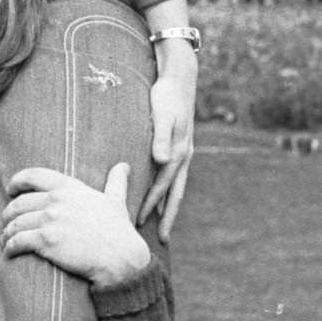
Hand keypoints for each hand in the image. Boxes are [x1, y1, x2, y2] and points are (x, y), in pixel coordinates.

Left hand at [1, 163, 151, 290]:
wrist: (121, 258)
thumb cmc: (119, 232)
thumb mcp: (117, 201)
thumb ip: (116, 182)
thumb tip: (124, 166)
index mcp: (70, 188)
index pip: (35, 176)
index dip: (17, 181)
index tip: (10, 188)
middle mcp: (57, 200)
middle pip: (19, 203)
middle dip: (9, 213)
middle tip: (7, 222)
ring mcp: (50, 220)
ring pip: (15, 223)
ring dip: (7, 233)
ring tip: (6, 239)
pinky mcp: (45, 240)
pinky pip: (17, 241)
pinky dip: (9, 247)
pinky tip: (9, 252)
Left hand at [142, 44, 196, 237]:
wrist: (180, 79)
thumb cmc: (166, 96)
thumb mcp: (163, 116)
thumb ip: (161, 138)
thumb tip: (162, 161)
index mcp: (177, 153)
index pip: (161, 186)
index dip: (150, 205)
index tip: (138, 223)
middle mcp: (182, 157)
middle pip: (175, 194)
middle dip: (167, 218)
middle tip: (162, 241)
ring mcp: (182, 153)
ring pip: (175, 188)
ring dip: (167, 207)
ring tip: (160, 226)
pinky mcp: (178, 148)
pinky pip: (173, 177)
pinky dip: (166, 192)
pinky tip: (158, 197)